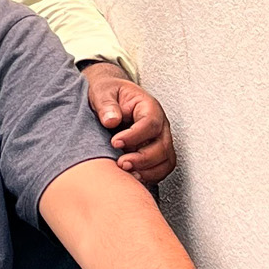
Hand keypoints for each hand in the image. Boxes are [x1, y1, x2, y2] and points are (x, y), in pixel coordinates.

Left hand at [82, 62, 175, 183]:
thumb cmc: (108, 93)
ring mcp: (160, 139)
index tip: (115, 142)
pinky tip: (133, 177)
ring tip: (127, 173)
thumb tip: (111, 119)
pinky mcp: (156, 152)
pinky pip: (161, 168)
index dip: (135, 136)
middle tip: (121, 163)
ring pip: (166, 160)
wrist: (110, 97)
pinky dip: (149, 176)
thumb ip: (106, 104)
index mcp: (148, 106)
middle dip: (143, 159)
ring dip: (148, 171)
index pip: (151, 123)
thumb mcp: (102, 92)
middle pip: (162, 146)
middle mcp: (159, 124)